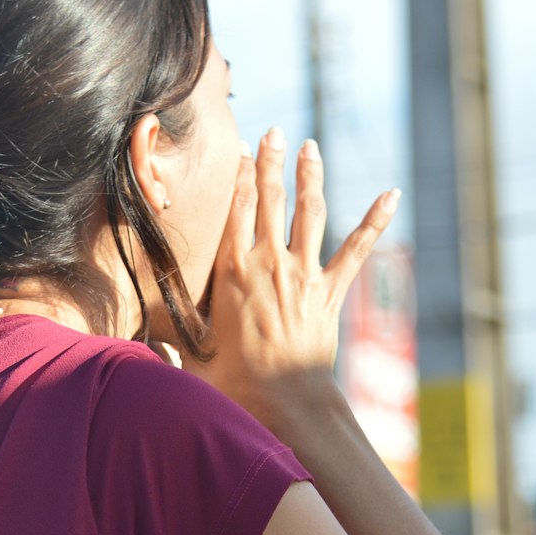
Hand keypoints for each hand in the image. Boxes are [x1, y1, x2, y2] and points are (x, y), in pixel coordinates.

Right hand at [180, 128, 399, 428]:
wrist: (285, 402)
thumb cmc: (234, 386)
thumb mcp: (193, 357)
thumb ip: (172, 344)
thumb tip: (143, 349)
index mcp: (232, 272)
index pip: (235, 210)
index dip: (238, 176)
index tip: (239, 150)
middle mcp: (269, 264)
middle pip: (270, 200)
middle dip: (270, 162)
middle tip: (272, 132)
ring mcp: (303, 275)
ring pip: (310, 213)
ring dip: (310, 176)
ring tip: (309, 148)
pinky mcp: (330, 293)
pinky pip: (356, 250)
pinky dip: (375, 220)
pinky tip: (392, 195)